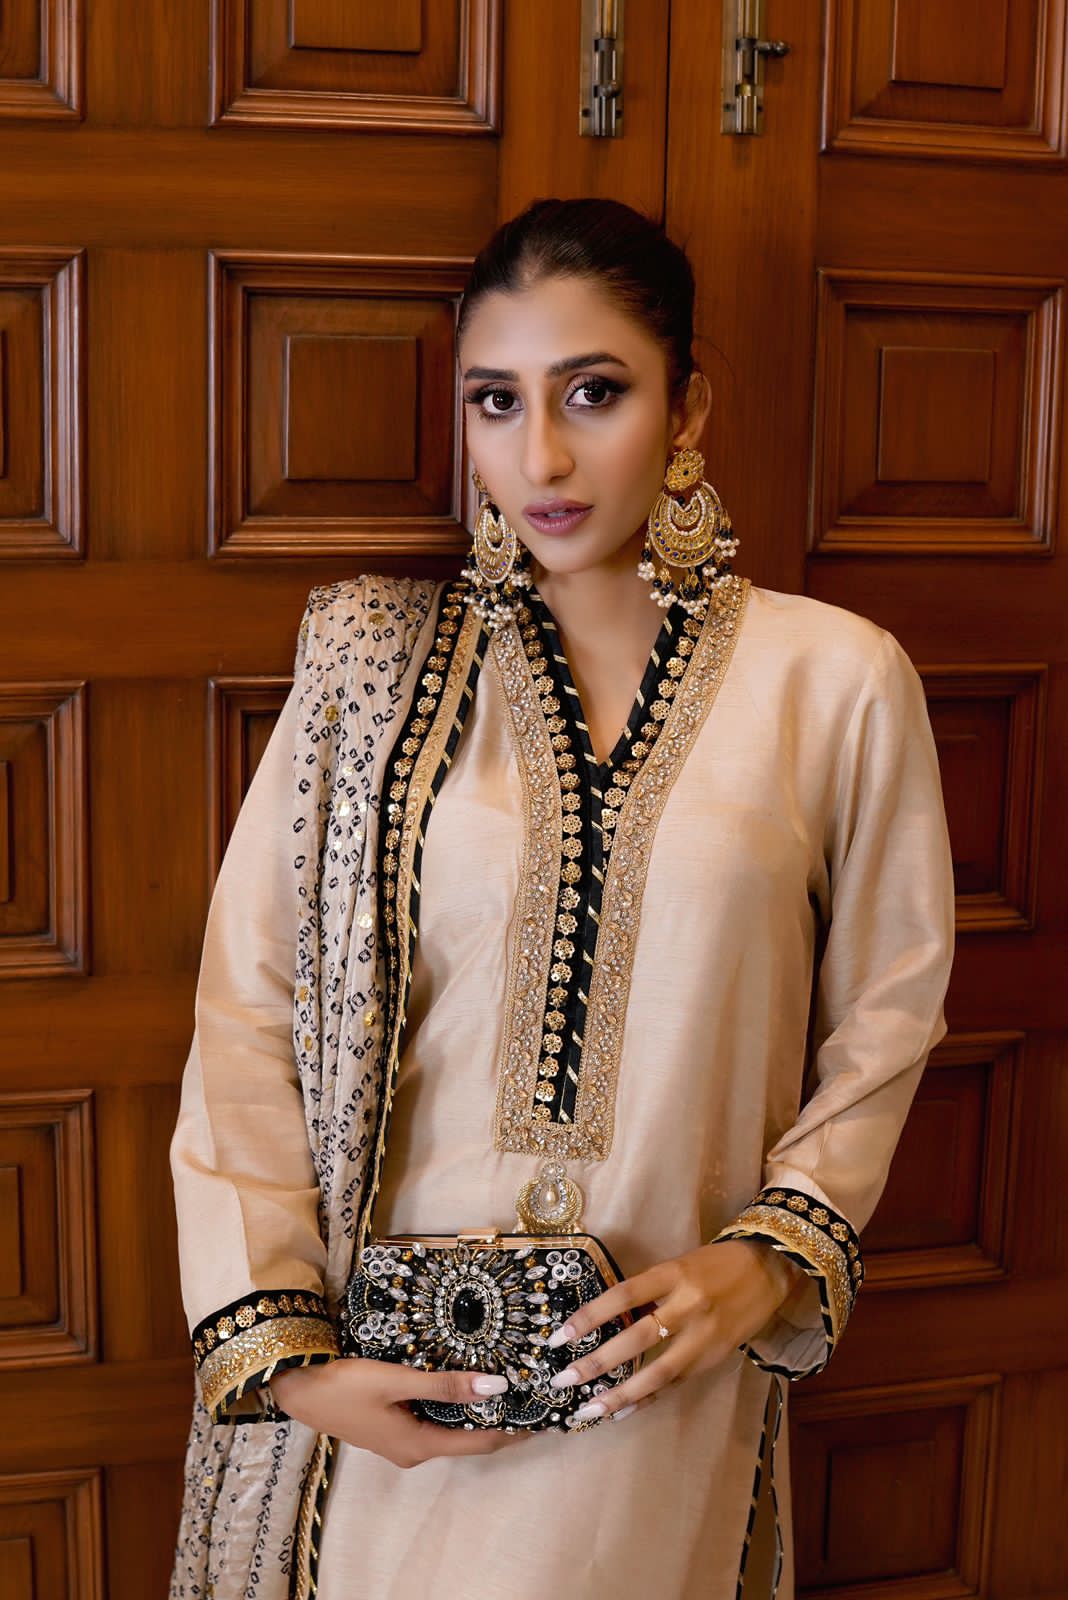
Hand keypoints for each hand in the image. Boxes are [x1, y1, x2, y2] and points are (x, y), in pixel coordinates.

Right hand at [269, 1358, 534, 1466]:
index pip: (479, 1443)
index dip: (512, 1431)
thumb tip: (496, 1385)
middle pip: (467, 1439)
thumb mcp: (397, 1381)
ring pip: (450, 1429)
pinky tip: (463, 1385)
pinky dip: (454, 1406)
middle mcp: (413, 1450)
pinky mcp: (389, 1426)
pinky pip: (433, 1420)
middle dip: (498, 1420)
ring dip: (476, 1412)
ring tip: (505, 1386)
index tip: (541, 1416)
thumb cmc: (345, 1384)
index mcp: (418, 1446)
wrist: (297, 1387)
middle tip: (529, 1394)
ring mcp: (400, 1440)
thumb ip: (445, 1385)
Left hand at [541, 1238, 807, 1423]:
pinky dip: (647, 1398)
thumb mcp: (679, 1266)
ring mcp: (704, 1335)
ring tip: (588, 1410)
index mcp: (674, 1273)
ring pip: (657, 1372)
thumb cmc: (715, 1263)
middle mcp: (689, 1305)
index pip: (624, 1295)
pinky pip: (675, 1382)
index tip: (559, 1336)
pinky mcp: (715, 1357)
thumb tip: (606, 1321)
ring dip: (620, 1394)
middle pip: (636, 1338)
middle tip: (562, 1380)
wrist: (770, 1269)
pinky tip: (623, 1411)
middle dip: (596, 1363)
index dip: (590, 1316)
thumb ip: (649, 1292)